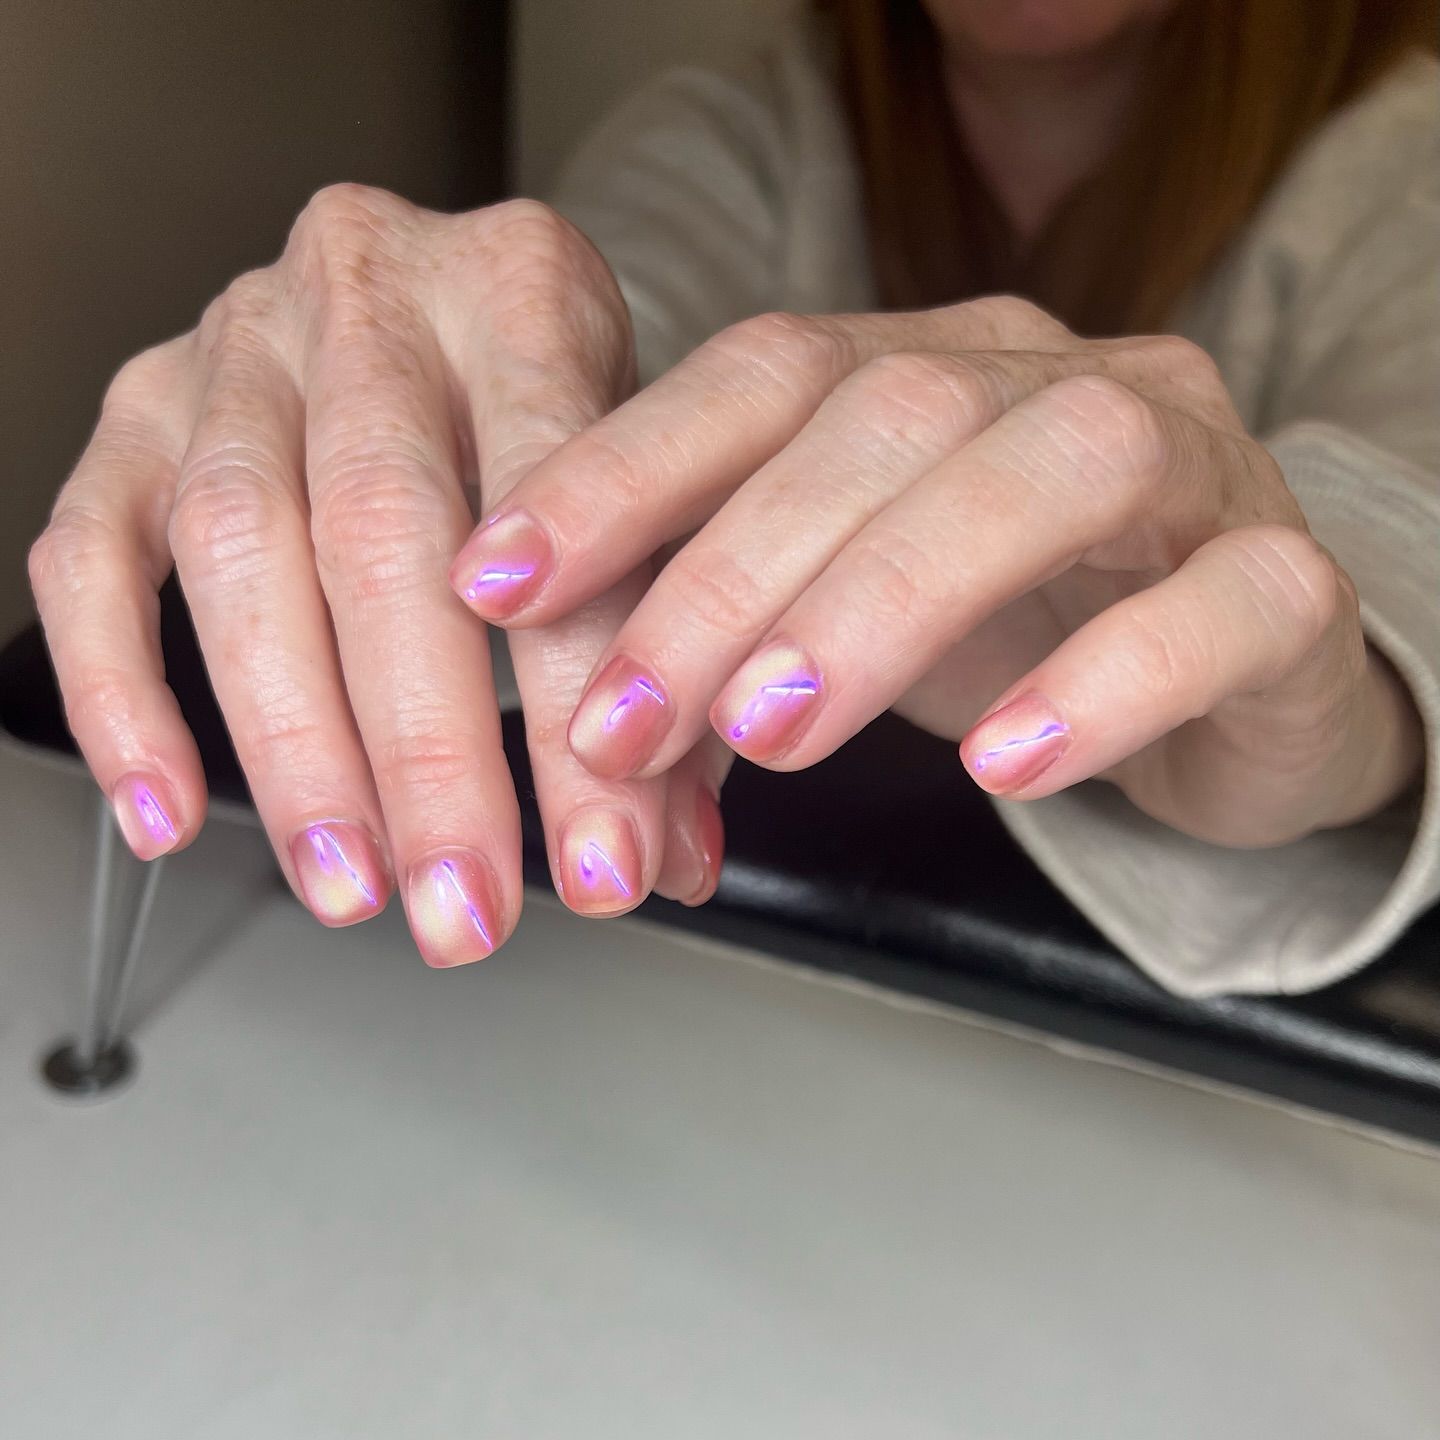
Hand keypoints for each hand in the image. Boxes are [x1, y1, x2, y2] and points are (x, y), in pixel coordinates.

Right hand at [29, 187, 725, 966]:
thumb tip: (669, 855)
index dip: (580, 693)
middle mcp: (371, 294)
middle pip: (385, 531)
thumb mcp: (649, 496)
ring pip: (239, 548)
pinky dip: (121, 693)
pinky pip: (92, 554)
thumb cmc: (560, 417)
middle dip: (430, 750)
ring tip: (350, 883)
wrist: (451, 296)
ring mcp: (236, 348)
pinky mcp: (136, 411)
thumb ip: (667, 664)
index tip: (606, 849)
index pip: (560, 505)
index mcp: (523, 289)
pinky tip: (170, 812)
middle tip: (467, 902)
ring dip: (294, 744)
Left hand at [449, 298, 1421, 847]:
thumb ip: (730, 645)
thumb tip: (586, 729)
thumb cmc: (1018, 630)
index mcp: (927, 370)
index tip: (495, 581)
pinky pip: (1217, 605)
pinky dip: (1101, 679)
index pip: (759, 376)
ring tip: (771, 734)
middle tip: (617, 720)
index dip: (620, 472)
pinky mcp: (1285, 585)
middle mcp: (1048, 383)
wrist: (1229, 677)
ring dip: (883, 603)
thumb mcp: (846, 623)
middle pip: (881, 420)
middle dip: (726, 575)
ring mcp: (1188, 467)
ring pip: (1050, 471)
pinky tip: (1005, 763)